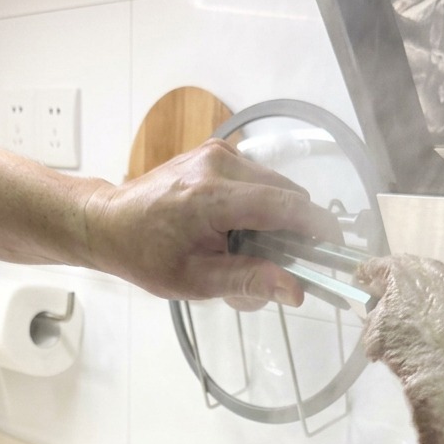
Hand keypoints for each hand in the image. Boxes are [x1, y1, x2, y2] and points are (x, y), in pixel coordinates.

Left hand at [83, 138, 341, 310]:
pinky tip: (236, 229)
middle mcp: (220, 164)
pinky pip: (260, 179)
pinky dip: (260, 205)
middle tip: (278, 265)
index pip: (286, 206)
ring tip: (248, 249)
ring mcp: (219, 153)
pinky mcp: (217, 152)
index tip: (336, 253)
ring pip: (277, 185)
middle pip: (288, 194)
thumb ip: (248, 281)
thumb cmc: (145, 256)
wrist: (108, 222)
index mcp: (213, 196)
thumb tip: (296, 291)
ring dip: (277, 219)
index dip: (318, 229)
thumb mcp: (195, 281)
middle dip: (294, 231)